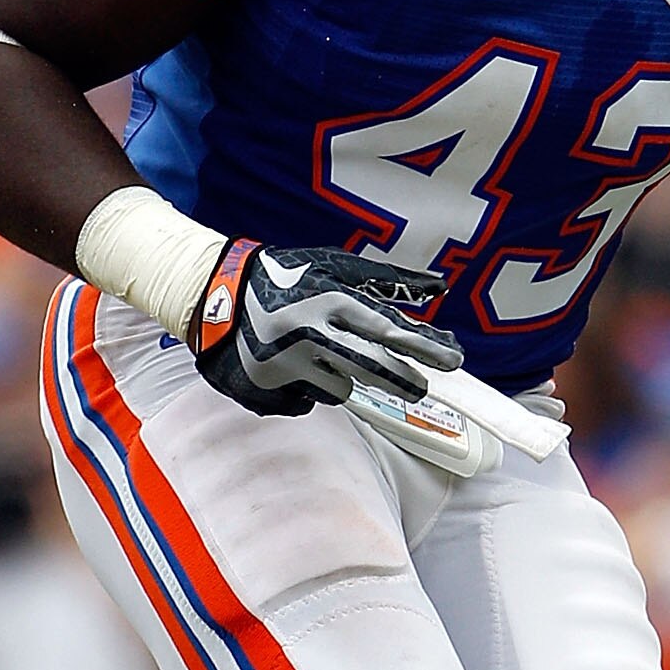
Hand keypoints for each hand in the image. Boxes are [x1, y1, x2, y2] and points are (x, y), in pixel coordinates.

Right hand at [190, 239, 461, 418]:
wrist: (214, 297)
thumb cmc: (286, 276)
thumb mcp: (334, 267)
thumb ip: (386, 281)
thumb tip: (438, 289)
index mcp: (327, 301)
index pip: (387, 330)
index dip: (423, 348)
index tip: (455, 361)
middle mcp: (309, 335)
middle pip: (371, 370)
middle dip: (402, 380)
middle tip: (420, 386)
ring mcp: (286, 365)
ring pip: (341, 390)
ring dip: (342, 378)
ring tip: (321, 353)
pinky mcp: (267, 388)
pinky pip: (308, 402)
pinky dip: (309, 388)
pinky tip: (292, 366)